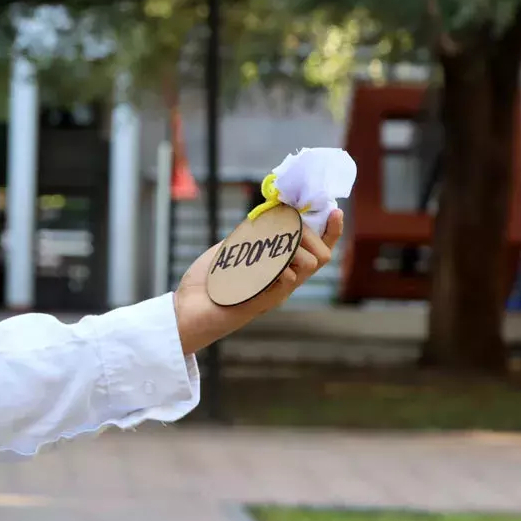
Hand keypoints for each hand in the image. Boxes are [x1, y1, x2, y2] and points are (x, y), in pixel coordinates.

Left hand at [173, 209, 344, 354]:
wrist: (185, 310)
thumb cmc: (207, 281)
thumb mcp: (232, 248)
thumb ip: (253, 233)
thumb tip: (273, 211)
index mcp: (280, 268)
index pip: (317, 250)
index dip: (331, 231)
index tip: (336, 211)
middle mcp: (284, 282)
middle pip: (321, 256)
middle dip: (308, 234)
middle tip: (282, 230)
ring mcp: (276, 293)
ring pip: (309, 265)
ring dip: (291, 247)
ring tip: (263, 249)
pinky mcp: (264, 303)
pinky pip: (286, 279)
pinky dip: (277, 265)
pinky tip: (258, 265)